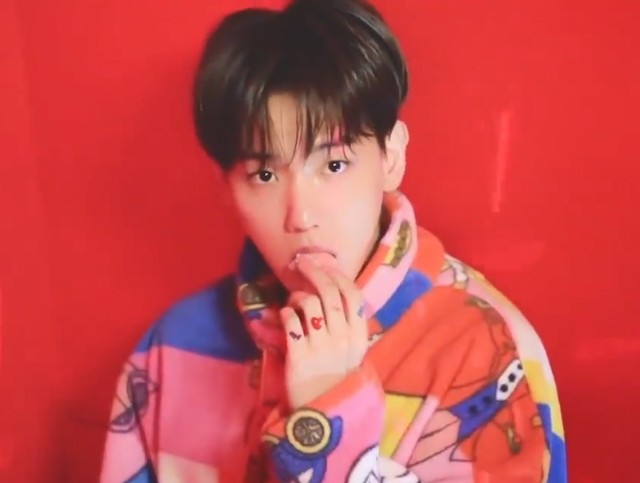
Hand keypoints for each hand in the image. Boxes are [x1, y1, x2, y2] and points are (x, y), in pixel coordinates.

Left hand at [280, 255, 367, 408]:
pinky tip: (285, 317)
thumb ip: (347, 326)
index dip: (338, 275)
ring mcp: (321, 346)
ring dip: (298, 296)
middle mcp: (343, 338)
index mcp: (358, 337)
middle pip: (330, 292)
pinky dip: (285, 313)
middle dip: (314, 271)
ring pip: (309, 302)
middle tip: (301, 264)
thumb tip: (333, 290)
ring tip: (294, 303)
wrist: (322, 413)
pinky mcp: (299, 355)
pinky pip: (291, 320)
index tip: (325, 265)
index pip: (353, 295)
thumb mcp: (351, 353)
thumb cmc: (335, 379)